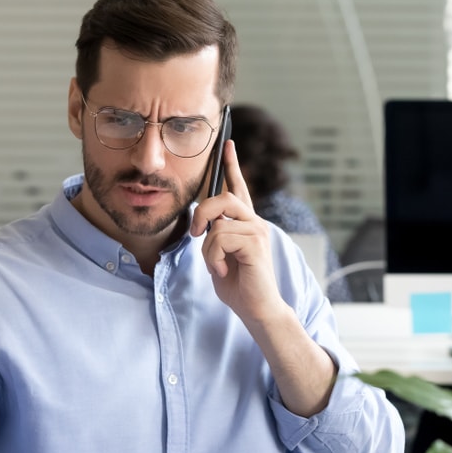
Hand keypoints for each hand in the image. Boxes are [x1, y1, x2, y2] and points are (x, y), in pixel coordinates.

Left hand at [190, 140, 335, 416]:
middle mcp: (254, 222)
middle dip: (201, 213)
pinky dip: (214, 258)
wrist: (256, 308)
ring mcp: (257, 231)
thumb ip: (214, 235)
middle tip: (194, 233)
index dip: (232, 166)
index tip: (228, 144)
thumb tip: (205, 223)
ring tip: (217, 265)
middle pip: (222, 198)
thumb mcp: (219, 255)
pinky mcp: (255, 243)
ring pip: (217, 223)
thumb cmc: (238, 285)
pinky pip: (219, 239)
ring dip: (207, 249)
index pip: (238, 189)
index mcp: (245, 223)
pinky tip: (225, 271)